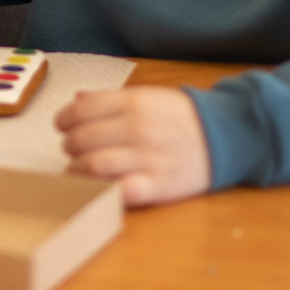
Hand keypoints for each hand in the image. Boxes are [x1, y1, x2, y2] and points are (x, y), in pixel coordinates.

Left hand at [56, 85, 212, 205]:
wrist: (227, 135)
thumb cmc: (183, 118)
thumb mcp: (149, 97)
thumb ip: (112, 99)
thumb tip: (77, 100)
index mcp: (135, 103)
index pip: (82, 110)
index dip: (64, 119)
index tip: (62, 125)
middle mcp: (138, 128)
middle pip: (83, 138)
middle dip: (70, 145)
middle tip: (72, 149)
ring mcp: (148, 158)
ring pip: (94, 165)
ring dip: (77, 169)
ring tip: (78, 169)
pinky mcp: (158, 184)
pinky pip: (121, 191)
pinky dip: (104, 191)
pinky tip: (99, 188)